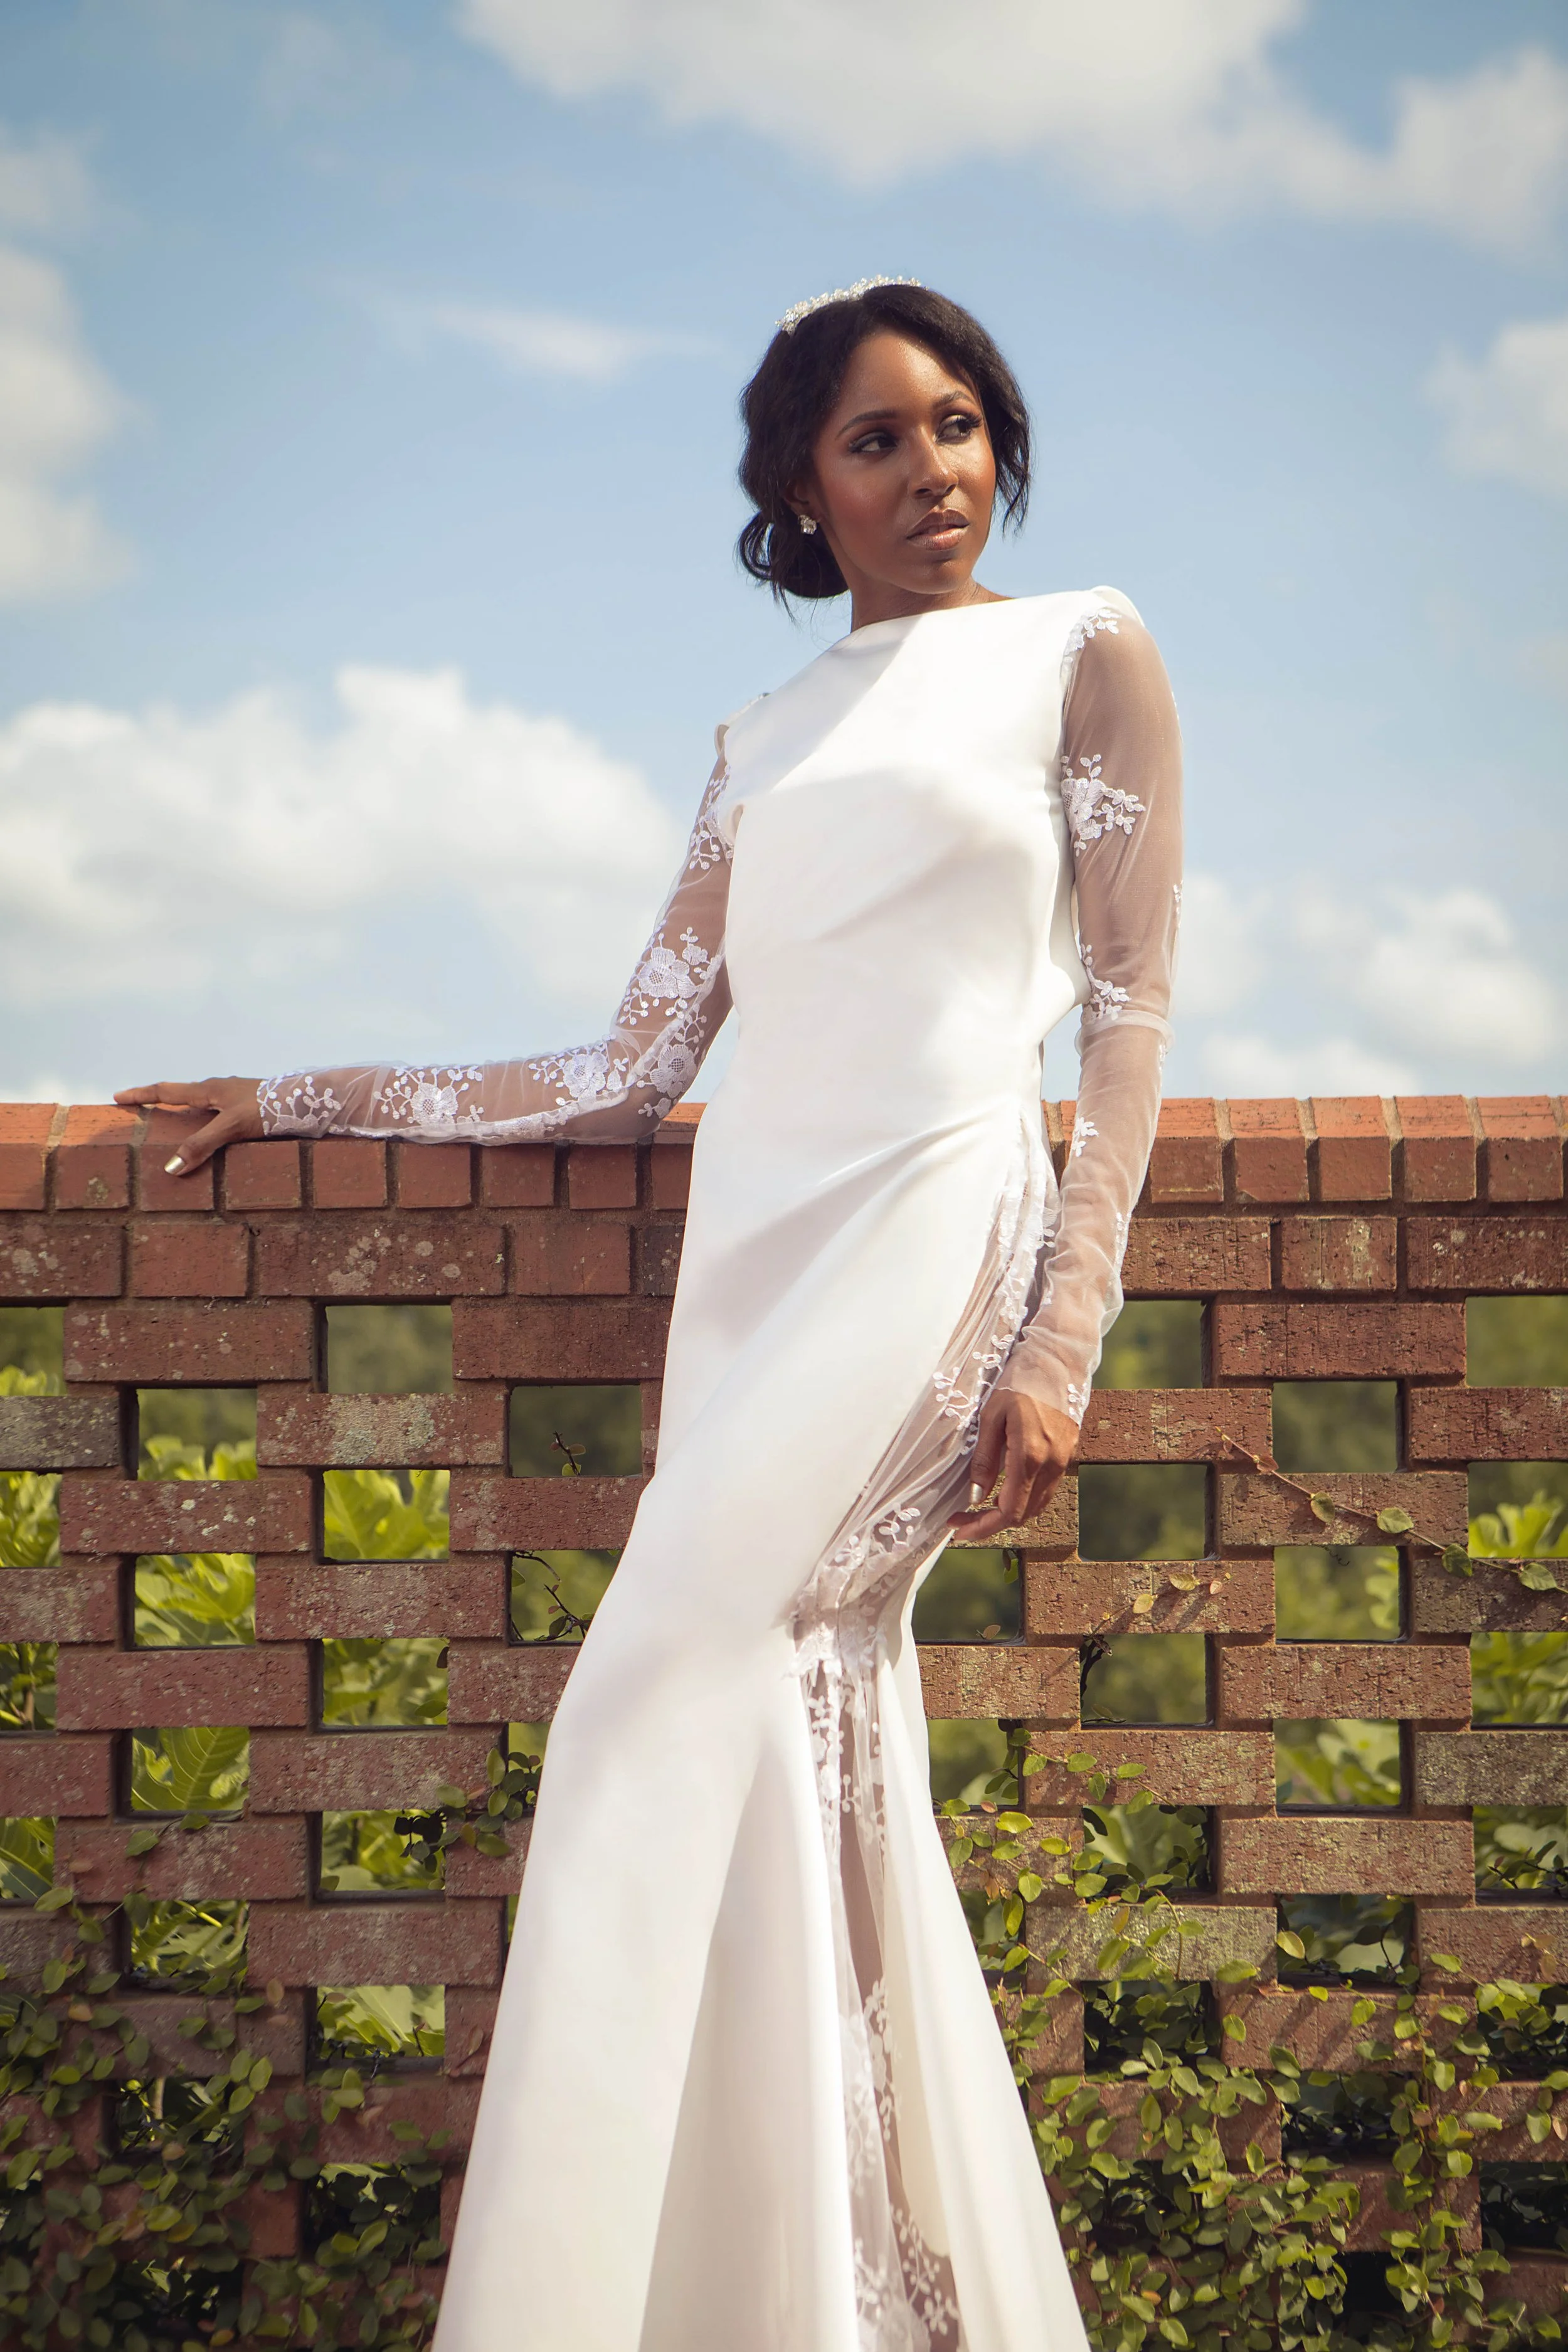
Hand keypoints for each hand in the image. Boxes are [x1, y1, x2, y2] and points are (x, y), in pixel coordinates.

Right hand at [113, 1078, 264, 1175]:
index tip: (118, 1096)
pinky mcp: (249, 1105)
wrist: (308, 1099)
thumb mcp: (231, 1128)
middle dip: (158, 1100)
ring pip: (201, 1102)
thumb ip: (201, 1145)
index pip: (166, 1090)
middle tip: (138, 1108)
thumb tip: (171, 1166)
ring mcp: (235, 1095)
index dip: (141, 1095)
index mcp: (209, 1090)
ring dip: (183, 1110)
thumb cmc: (270, 1108)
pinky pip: (217, 1111)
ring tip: (170, 1122)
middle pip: (181, 1093)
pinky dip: (205, 1120)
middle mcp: (219, 1089)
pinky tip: (212, 1132)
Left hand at [948, 1385, 1078, 1539]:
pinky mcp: (1068, 1455)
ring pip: (1036, 1505)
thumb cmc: (1018, 1383)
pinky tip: (1005, 1490)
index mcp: (1029, 1456)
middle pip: (1023, 1515)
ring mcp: (1063, 1461)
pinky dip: (1024, 1498)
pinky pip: (1046, 1490)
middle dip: (991, 1523)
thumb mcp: (990, 1417)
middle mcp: (1051, 1464)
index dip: (983, 1527)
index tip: (959, 1529)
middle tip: (963, 1519)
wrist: (1056, 1362)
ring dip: (1008, 1513)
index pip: (1008, 1511)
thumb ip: (985, 1460)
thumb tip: (975, 1496)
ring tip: (980, 1508)